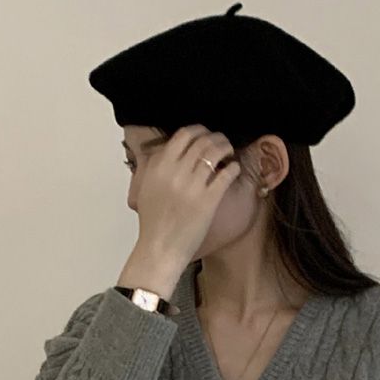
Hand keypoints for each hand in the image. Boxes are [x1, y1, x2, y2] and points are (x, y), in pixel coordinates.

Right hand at [131, 124, 240, 263]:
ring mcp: (193, 186)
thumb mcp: (145, 188)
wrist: (160, 249)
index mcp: (159, 167)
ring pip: (215, 153)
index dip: (198, 130)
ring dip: (226, 148)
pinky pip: (226, 174)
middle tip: (223, 142)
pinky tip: (234, 168)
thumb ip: (153, 166)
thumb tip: (163, 150)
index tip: (205, 134)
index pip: (183, 135)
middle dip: (217, 137)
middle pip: (202, 141)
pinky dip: (233, 167)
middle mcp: (176, 172)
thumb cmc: (153, 223)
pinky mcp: (208, 201)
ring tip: (230, 152)